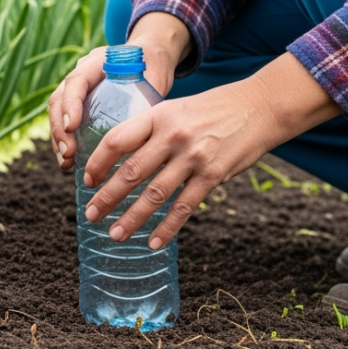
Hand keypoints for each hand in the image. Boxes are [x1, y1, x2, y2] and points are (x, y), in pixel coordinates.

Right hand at [49, 12, 189, 171]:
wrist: (148, 56)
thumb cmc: (152, 66)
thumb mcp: (153, 80)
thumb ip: (145, 102)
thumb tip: (143, 139)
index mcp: (97, 62)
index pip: (77, 81)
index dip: (71, 104)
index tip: (72, 126)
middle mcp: (81, 73)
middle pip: (59, 99)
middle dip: (60, 129)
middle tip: (68, 153)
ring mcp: (77, 88)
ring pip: (57, 112)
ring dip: (58, 138)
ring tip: (66, 163)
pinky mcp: (79, 102)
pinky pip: (64, 120)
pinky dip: (64, 140)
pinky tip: (69, 160)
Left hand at [81, 54, 341, 249]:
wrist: (260, 106)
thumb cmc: (212, 109)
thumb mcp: (175, 109)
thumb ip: (150, 130)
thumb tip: (120, 158)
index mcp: (157, 115)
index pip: (116, 141)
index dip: (97, 163)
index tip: (86, 180)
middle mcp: (172, 135)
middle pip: (130, 172)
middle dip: (107, 197)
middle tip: (91, 214)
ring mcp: (193, 156)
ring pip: (154, 194)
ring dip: (132, 218)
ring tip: (115, 234)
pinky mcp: (214, 175)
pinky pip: (184, 207)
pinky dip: (167, 228)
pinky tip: (153, 242)